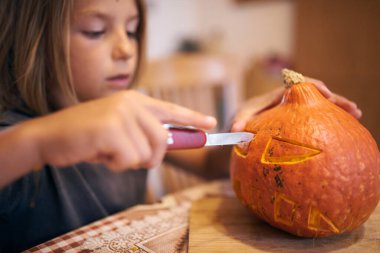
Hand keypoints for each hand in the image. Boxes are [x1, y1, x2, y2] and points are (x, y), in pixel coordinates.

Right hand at [26, 90, 216, 170]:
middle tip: (128, 158)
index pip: (171, 109)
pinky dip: (115, 164)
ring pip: (146, 153)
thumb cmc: (85, 136)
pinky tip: (98, 153)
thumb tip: (168, 144)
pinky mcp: (111, 128)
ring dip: (127, 161)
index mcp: (134, 100)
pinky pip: (129, 159)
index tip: (211, 123)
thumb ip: (143, 133)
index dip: (193, 118)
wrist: (48, 137)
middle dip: (150, 158)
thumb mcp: (118, 129)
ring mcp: (121, 114)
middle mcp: (131, 103)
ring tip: (106, 151)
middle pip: (162, 140)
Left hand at [231, 78, 361, 131]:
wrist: (239, 129)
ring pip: (318, 105)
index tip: (327, 94)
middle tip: (354, 108)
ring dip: (337, 108)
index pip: (298, 86)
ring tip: (356, 115)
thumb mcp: (238, 122)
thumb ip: (238, 123)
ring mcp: (293, 111)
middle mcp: (287, 101)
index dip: (313, 87)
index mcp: (275, 97)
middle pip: (315, 94)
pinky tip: (344, 128)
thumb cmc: (239, 123)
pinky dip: (330, 119)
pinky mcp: (296, 120)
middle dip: (334, 98)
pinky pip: (315, 116)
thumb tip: (236, 128)